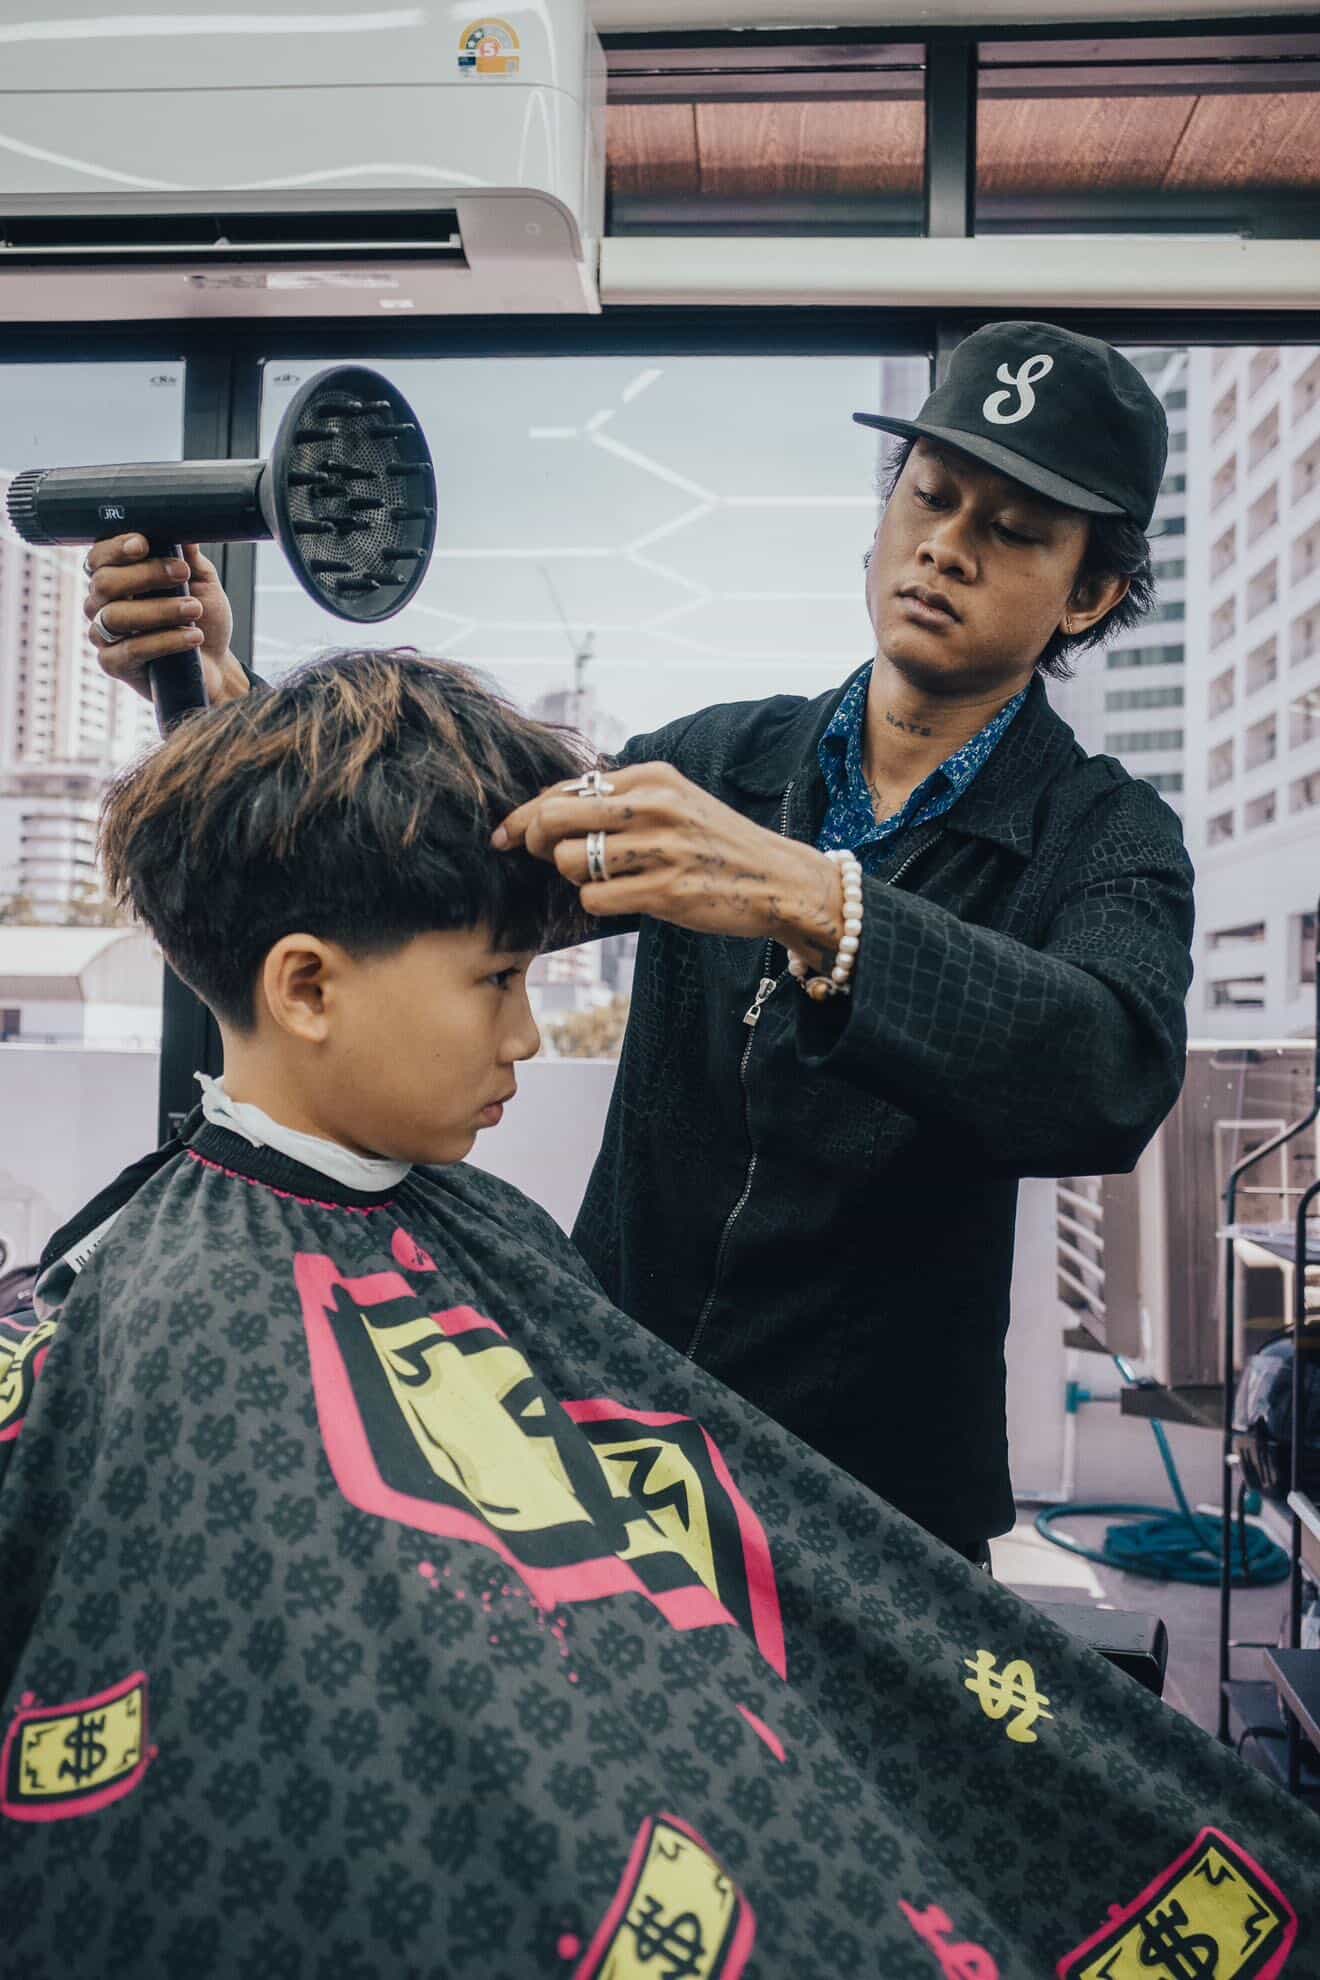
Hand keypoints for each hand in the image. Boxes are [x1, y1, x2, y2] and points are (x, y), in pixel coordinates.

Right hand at [84, 535, 249, 706]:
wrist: (216, 663)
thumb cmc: (202, 619)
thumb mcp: (202, 582)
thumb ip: (190, 557)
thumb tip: (185, 529)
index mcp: (116, 579)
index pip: (99, 557)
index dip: (115, 548)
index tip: (143, 543)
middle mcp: (102, 604)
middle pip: (104, 582)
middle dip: (145, 574)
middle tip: (182, 574)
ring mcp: (104, 635)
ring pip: (116, 615)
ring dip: (159, 609)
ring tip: (194, 610)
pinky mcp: (113, 664)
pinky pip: (131, 650)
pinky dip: (165, 641)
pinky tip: (192, 637)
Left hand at [493, 761, 844, 959]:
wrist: (779, 881)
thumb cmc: (718, 845)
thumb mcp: (675, 802)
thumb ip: (622, 799)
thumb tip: (550, 809)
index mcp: (653, 777)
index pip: (566, 788)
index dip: (526, 813)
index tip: (506, 834)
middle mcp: (654, 805)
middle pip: (554, 818)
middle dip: (533, 840)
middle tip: (537, 855)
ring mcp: (660, 848)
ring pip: (569, 860)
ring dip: (573, 876)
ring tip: (604, 878)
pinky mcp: (665, 890)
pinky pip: (595, 898)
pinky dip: (598, 903)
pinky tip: (624, 899)